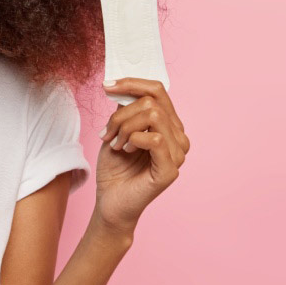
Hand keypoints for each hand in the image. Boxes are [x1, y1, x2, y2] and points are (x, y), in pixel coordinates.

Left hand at [91, 77, 189, 234]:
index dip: (132, 83)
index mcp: (168, 125)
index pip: (158, 90)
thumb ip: (126, 109)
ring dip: (125, 127)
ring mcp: (178, 154)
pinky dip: (134, 139)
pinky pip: (156, 139)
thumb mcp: (117, 130)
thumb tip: (124, 86)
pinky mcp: (171, 170)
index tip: (107, 86)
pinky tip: (125, 150)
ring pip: (153, 116)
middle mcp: (178, 137)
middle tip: (107, 133)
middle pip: (152, 102)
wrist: (110, 201)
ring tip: (115, 144)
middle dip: (121, 114)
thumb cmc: (115, 168)